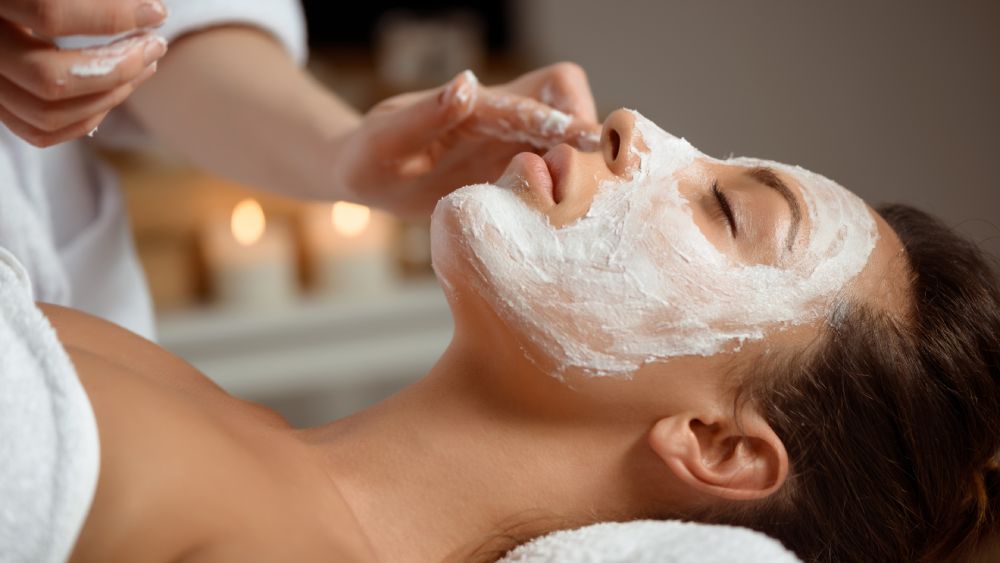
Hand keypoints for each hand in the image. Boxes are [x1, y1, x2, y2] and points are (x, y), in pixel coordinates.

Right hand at [0, 0, 167, 146]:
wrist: (12, 8)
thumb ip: (82, 0)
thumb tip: (146, 10)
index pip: (49, 12)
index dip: (110, 16)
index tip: (155, 13)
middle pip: (51, 77)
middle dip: (118, 68)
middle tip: (155, 45)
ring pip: (48, 113)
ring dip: (111, 96)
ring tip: (146, 65)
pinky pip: (42, 132)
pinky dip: (88, 118)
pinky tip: (118, 90)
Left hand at [330, 63, 601, 216]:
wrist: (363, 177)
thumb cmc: (368, 157)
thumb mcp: (387, 140)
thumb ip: (426, 115)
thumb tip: (468, 86)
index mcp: (481, 106)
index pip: (546, 92)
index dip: (572, 115)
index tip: (587, 148)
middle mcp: (504, 121)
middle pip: (571, 106)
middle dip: (591, 138)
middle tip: (593, 185)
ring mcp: (509, 148)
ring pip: (567, 144)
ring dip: (582, 171)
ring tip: (586, 210)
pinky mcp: (509, 176)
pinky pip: (551, 177)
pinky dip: (566, 193)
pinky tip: (567, 225)